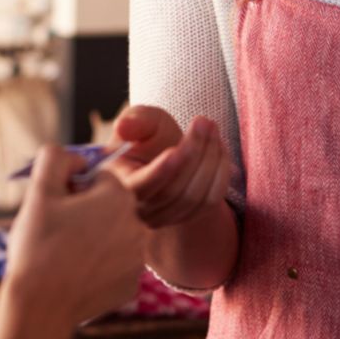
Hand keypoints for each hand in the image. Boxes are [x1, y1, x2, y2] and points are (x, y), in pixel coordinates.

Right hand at [3, 145, 145, 327]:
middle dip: (85, 213)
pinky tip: (75, 276)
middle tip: (57, 233)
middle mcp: (138, 225)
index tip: (56, 209)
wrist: (38, 309)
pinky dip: (97, 268)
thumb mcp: (39, 191)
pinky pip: (113, 266)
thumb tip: (75, 158)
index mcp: (119, 196)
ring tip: (63, 255)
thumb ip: (56, 158)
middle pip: (108, 206)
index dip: (72, 191)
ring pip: (111, 236)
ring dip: (92, 239)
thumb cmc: (37, 247)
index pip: (98, 179)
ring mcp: (137, 259)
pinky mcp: (130, 286)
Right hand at [111, 105, 232, 228]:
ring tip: (212, 127)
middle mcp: (140, 209)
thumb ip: (134, 121)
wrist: (165, 152)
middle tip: (204, 121)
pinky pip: (211, 200)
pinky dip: (220, 172)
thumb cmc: (148, 136)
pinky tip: (219, 146)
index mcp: (119, 184)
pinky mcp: (188, 217)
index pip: (139, 187)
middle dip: (193, 153)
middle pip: (173, 191)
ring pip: (195, 197)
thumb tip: (123, 127)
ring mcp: (164, 217)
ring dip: (210, 159)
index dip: (159, 171)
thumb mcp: (141, 121)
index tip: (175, 149)